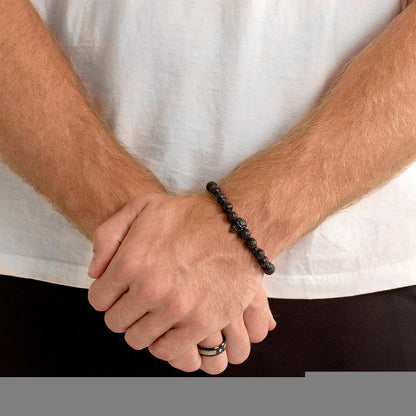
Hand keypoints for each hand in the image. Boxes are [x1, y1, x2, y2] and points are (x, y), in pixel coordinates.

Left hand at [87, 192, 268, 365]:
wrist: (237, 223)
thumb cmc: (189, 215)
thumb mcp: (143, 207)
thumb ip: (108, 235)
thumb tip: (95, 272)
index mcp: (130, 263)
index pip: (98, 300)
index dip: (108, 295)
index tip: (121, 291)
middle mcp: (150, 289)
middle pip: (117, 322)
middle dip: (124, 312)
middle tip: (140, 301)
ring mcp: (176, 309)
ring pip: (139, 339)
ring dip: (144, 327)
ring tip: (156, 313)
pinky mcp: (202, 323)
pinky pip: (167, 350)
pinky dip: (164, 343)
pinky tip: (171, 326)